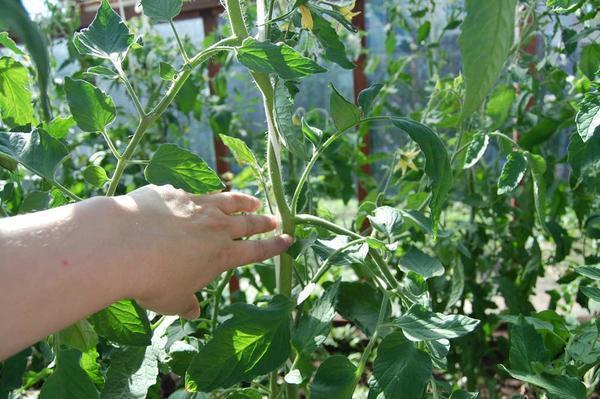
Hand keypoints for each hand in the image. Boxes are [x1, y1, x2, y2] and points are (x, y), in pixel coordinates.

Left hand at [113, 184, 291, 319]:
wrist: (122, 245)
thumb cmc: (150, 281)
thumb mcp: (171, 301)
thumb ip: (186, 304)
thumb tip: (193, 311)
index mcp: (221, 256)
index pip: (256, 251)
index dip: (274, 246)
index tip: (288, 239)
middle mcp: (215, 227)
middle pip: (247, 222)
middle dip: (264, 221)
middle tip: (275, 219)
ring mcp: (196, 206)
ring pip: (227, 201)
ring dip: (243, 201)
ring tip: (253, 201)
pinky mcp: (174, 193)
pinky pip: (194, 193)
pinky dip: (202, 196)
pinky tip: (198, 196)